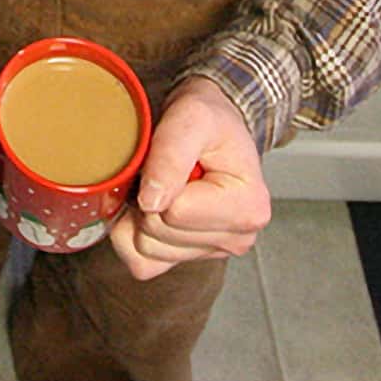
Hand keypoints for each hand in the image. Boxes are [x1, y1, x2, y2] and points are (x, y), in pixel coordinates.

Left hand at [107, 77, 271, 280]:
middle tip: (162, 168)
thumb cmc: (209, 117)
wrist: (212, 122)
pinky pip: (141, 264)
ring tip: (161, 182)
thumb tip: (151, 201)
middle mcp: (237, 238)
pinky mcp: (188, 258)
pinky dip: (132, 235)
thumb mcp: (191, 116)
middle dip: (147, 198)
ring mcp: (212, 252)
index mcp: (248, 208)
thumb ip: (171, 155)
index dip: (157, 180)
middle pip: (156, 235)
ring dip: (138, 215)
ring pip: (146, 251)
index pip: (174, 212)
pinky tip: (150, 205)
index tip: (170, 156)